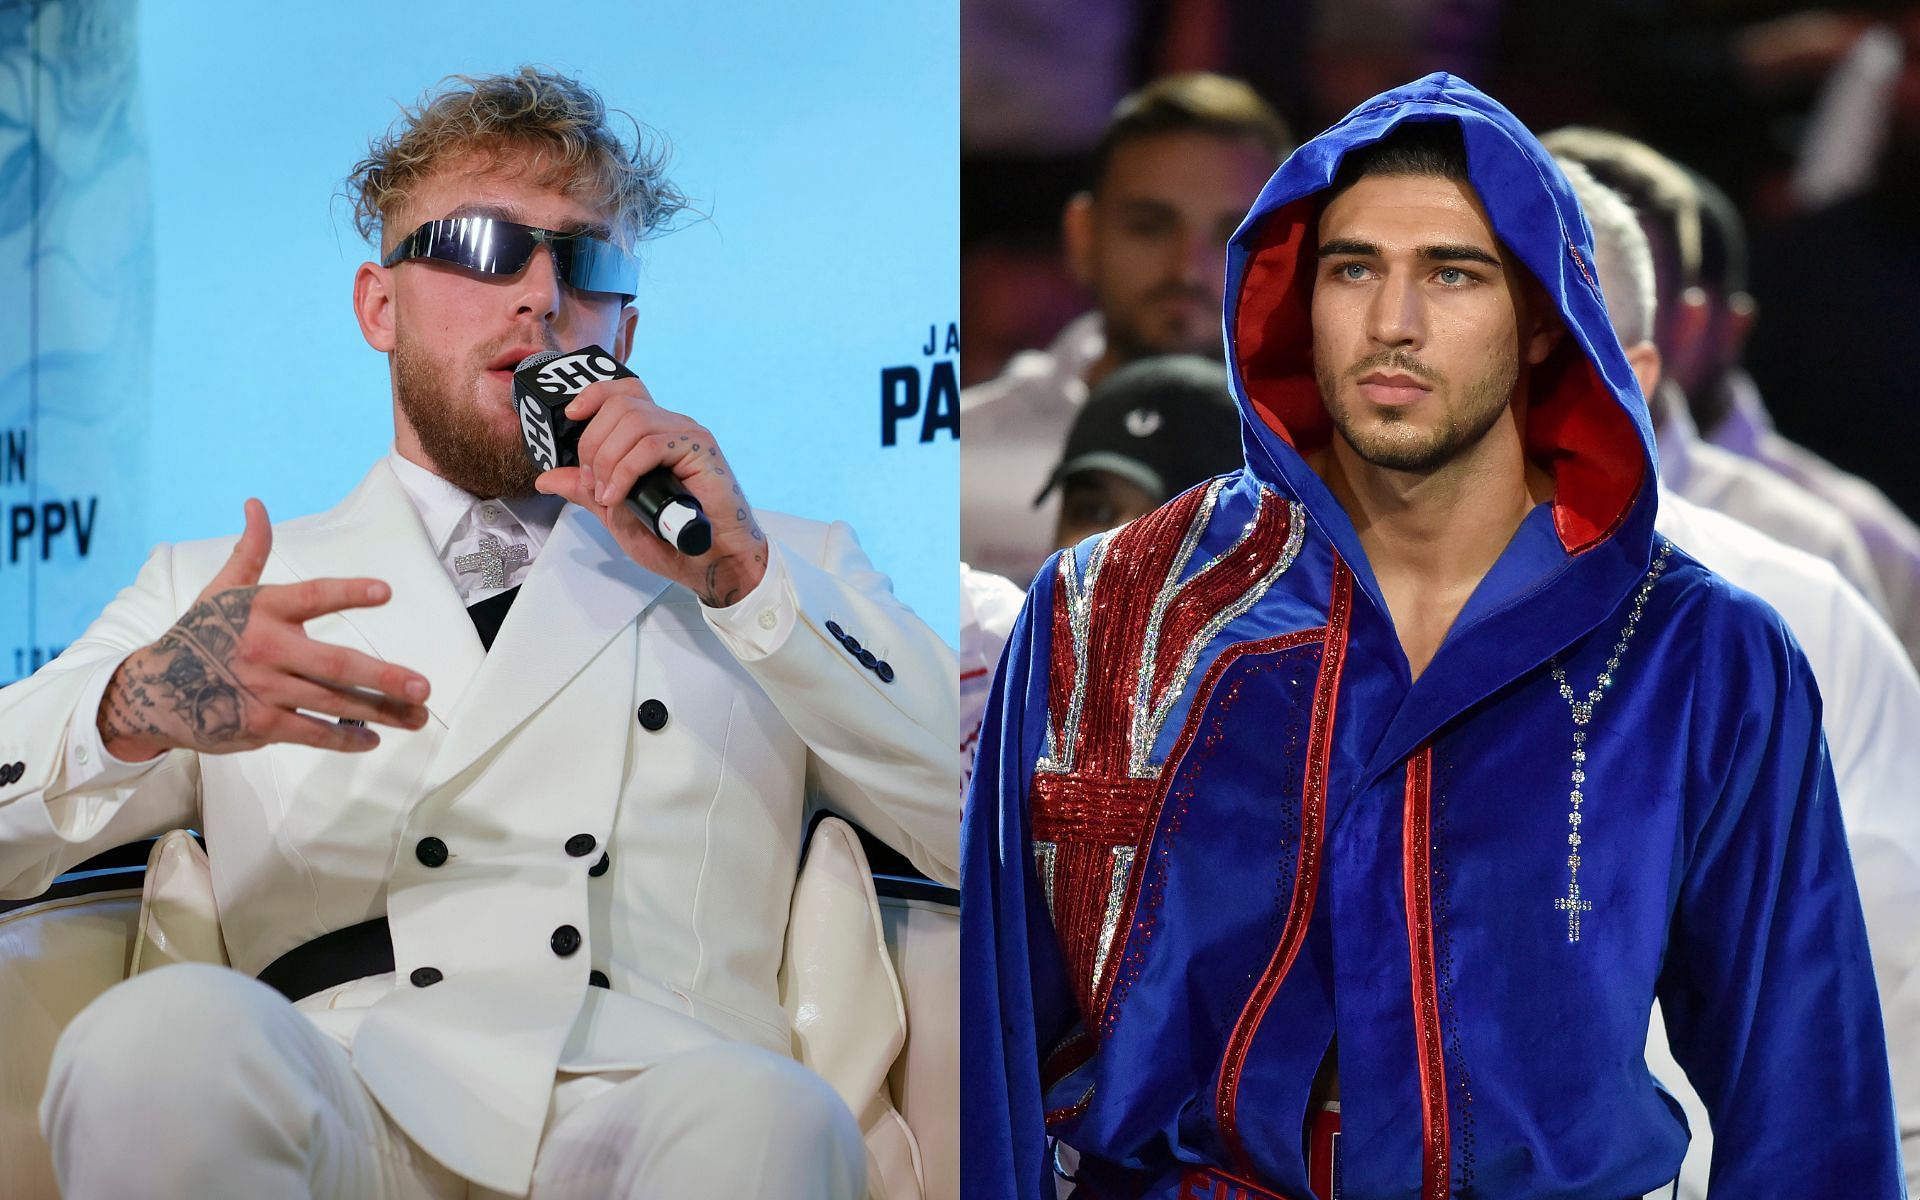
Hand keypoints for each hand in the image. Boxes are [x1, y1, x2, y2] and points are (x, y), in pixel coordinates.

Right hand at [96, 499, 430, 760]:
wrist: (151, 690)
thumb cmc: (200, 635)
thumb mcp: (220, 590)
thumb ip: (250, 551)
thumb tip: (255, 504)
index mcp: (262, 610)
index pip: (312, 596)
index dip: (348, 593)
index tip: (386, 592)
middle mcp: (266, 648)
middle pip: (335, 664)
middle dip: (384, 677)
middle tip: (424, 685)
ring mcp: (264, 690)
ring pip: (333, 702)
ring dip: (380, 712)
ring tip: (418, 716)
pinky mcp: (259, 725)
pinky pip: (311, 732)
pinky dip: (344, 738)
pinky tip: (373, 740)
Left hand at [533, 374, 768, 606]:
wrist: (712, 563)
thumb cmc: (673, 540)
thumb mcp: (616, 514)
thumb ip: (586, 491)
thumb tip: (546, 479)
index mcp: (653, 434)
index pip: (623, 392)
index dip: (594, 395)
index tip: (572, 416)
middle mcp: (671, 427)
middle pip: (620, 404)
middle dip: (592, 443)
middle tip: (592, 484)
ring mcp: (687, 435)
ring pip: (632, 421)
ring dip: (607, 460)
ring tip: (608, 495)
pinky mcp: (701, 449)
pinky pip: (651, 445)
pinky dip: (626, 471)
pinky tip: (619, 495)